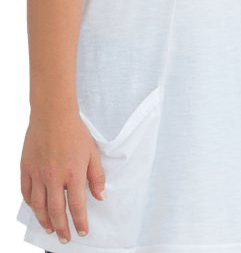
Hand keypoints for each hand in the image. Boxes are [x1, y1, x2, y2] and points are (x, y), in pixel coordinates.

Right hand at [19, 109, 105, 243]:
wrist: (52, 116)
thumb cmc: (76, 133)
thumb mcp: (92, 152)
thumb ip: (96, 176)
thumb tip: (100, 197)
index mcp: (73, 173)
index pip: (76, 206)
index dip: (80, 221)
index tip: (82, 232)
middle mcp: (54, 178)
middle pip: (56, 211)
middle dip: (62, 228)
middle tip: (65, 239)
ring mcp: (37, 174)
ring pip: (39, 206)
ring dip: (45, 220)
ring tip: (50, 230)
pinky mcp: (25, 169)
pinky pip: (26, 193)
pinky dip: (31, 204)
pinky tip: (37, 210)